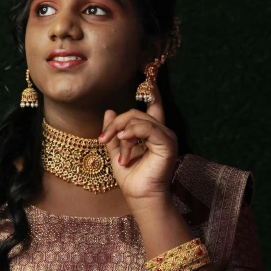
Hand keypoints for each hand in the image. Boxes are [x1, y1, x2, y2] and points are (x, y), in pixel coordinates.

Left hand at [99, 78, 177, 205]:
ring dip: (121, 130)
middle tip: (103, 137)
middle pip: (136, 112)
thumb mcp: (116, 150)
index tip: (150, 73)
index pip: (153, 105)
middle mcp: (162, 131)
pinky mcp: (168, 143)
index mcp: (152, 132)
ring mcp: (166, 137)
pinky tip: (123, 139)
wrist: (140, 197)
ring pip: (140, 119)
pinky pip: (149, 128)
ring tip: (113, 144)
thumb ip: (113, 132)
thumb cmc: (131, 178)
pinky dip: (134, 131)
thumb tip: (108, 111)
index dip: (152, 89)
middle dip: (116, 123)